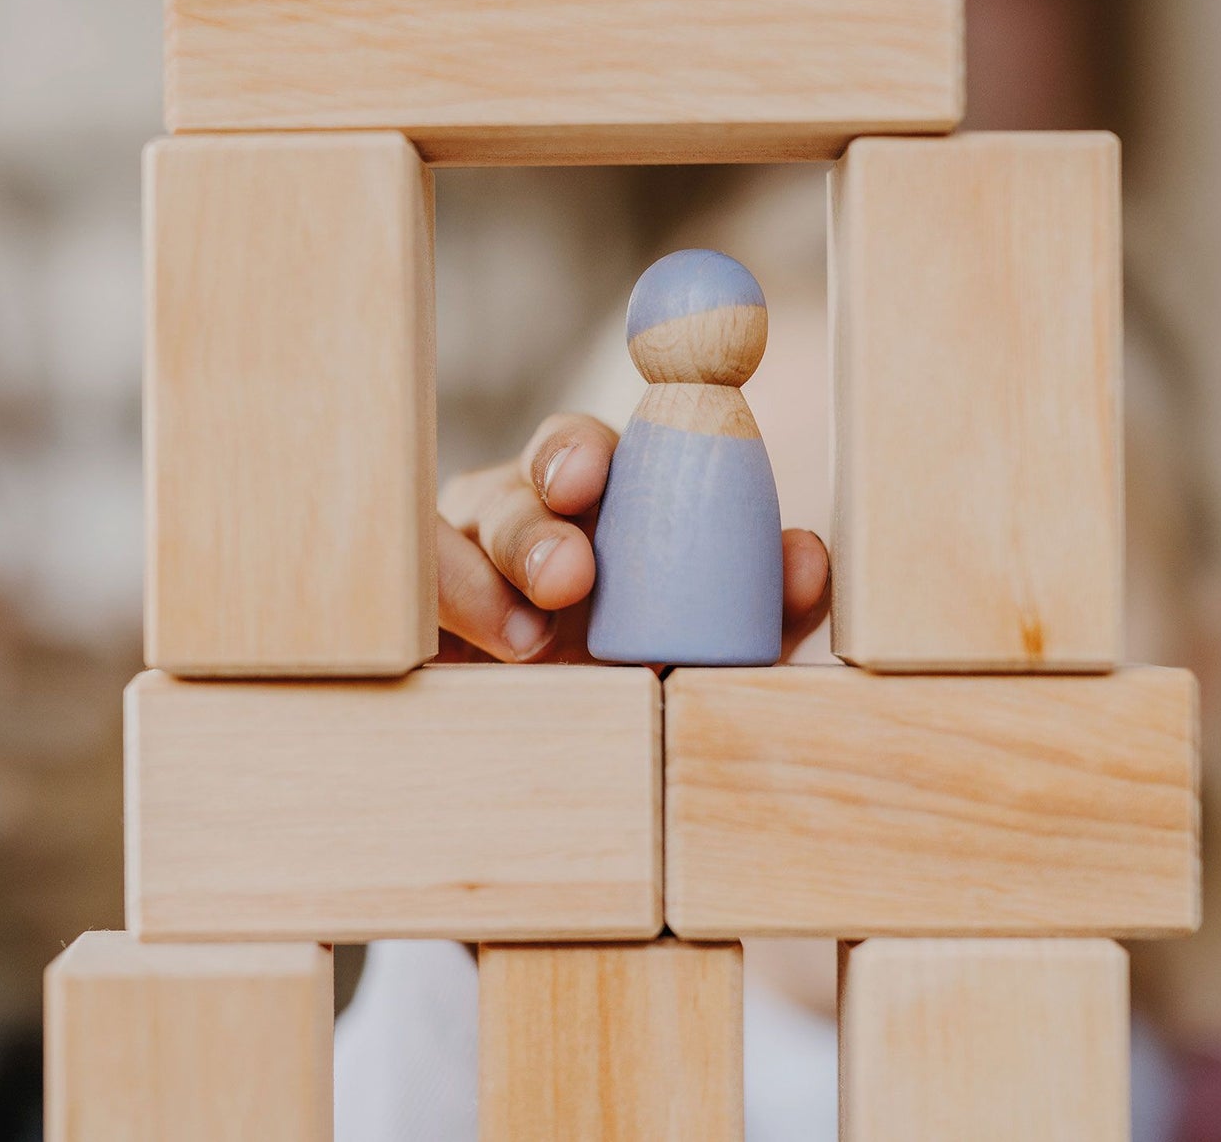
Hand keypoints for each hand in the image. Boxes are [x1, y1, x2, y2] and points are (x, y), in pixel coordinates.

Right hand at [437, 412, 830, 663]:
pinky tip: (464, 658)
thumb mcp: (712, 645)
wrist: (576, 767)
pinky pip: (413, 594)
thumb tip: (807, 554)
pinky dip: (444, 605)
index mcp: (592, 510)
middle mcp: (518, 525)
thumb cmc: (652, 678)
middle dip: (534, 524)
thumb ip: (761, 602)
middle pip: (507, 492)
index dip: (576, 455)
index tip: (588, 481)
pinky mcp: (424, 628)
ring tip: (531, 645)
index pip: (573, 453)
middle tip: (569, 577)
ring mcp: (462, 572)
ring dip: (488, 580)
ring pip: (455, 541)